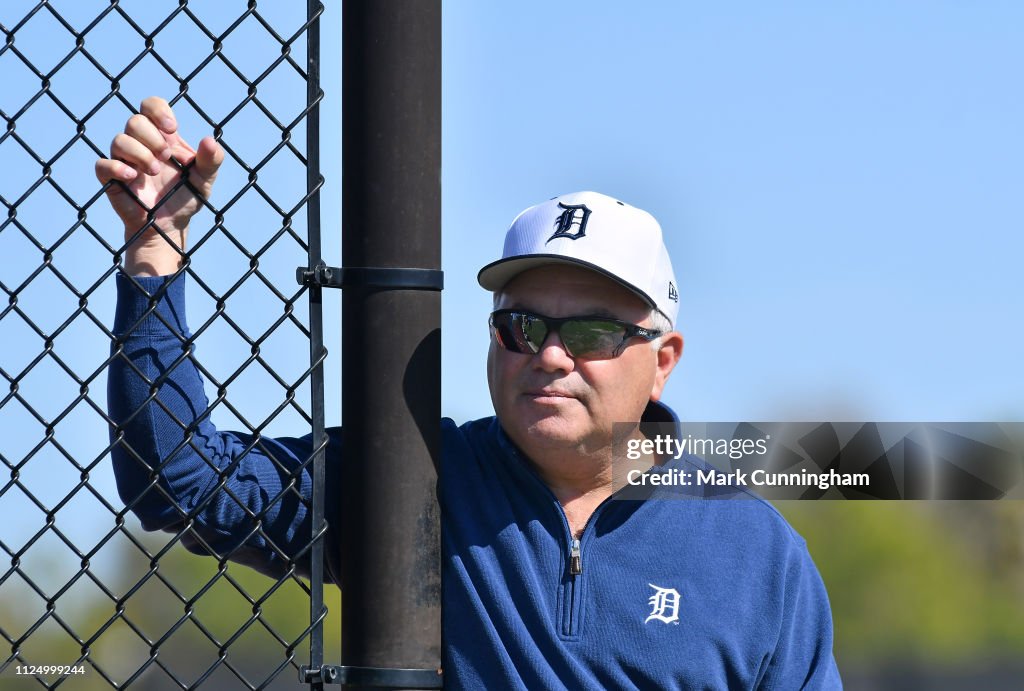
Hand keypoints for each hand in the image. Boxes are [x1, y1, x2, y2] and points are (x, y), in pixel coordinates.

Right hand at [95, 96, 223, 275]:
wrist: (170, 226)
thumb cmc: (185, 197)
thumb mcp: (205, 180)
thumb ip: (211, 160)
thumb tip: (209, 140)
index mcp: (162, 137)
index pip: (150, 105)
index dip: (157, 110)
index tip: (172, 129)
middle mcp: (140, 144)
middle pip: (134, 120)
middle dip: (152, 138)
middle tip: (166, 158)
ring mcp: (124, 160)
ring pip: (118, 140)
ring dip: (140, 153)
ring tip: (155, 171)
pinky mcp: (112, 179)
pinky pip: (102, 165)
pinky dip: (117, 168)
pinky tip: (134, 177)